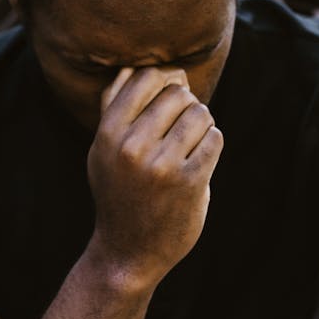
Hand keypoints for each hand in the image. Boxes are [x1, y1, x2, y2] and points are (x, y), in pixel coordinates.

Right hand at [87, 66, 222, 287]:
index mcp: (107, 133)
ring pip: (200, 114)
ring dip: (202, 126)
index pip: (144, 77)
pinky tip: (199, 161)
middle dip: (186, 106)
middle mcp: (131, 146)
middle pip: (178, 94)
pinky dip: (211, 145)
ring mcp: (160, 165)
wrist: (128, 252)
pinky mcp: (189, 182)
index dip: (164, 82)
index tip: (168, 100)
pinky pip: (214, 138)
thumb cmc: (119, 193)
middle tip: (181, 127)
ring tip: (190, 144)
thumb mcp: (103, 151)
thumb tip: (131, 66)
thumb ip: (113, 108)